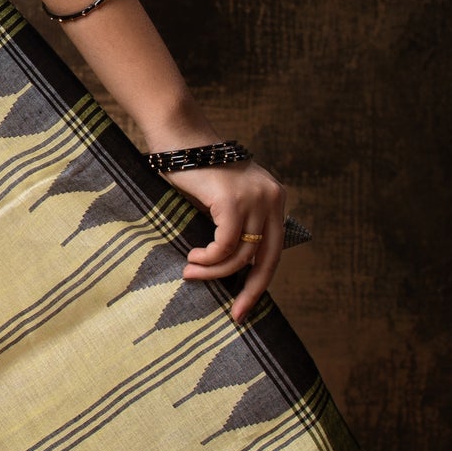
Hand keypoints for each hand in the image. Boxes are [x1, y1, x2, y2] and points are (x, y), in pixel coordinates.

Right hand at [167, 159, 287, 323]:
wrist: (178, 137)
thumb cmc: (193, 169)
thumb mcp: (223, 200)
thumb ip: (235, 224)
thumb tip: (232, 268)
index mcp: (274, 199)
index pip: (273, 251)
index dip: (259, 282)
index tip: (243, 306)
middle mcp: (271, 198)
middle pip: (268, 259)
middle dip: (251, 291)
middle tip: (235, 314)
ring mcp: (255, 198)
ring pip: (242, 254)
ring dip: (214, 270)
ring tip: (191, 272)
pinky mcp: (234, 200)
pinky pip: (226, 244)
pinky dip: (209, 257)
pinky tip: (193, 257)